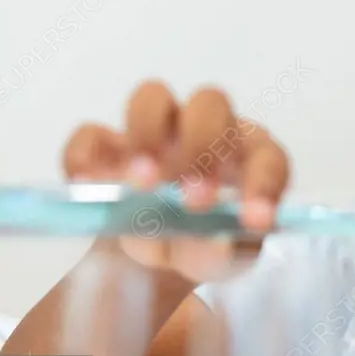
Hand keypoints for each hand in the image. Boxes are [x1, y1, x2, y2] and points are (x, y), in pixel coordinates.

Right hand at [62, 82, 289, 284]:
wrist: (158, 253)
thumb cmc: (204, 244)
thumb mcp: (219, 257)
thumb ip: (222, 252)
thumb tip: (217, 241)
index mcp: (249, 156)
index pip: (268, 157)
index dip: (264, 185)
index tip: (253, 221)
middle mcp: (206, 131)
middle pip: (210, 106)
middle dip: (202, 145)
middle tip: (191, 199)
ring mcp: (156, 132)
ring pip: (152, 98)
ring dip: (147, 135)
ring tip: (140, 184)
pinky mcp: (108, 146)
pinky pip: (92, 135)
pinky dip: (87, 158)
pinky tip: (88, 188)